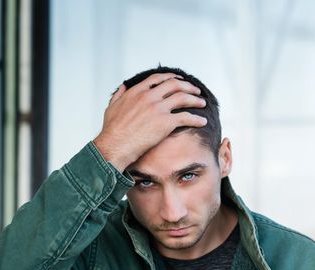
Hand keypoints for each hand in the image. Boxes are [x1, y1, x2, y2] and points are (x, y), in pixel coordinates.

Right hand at [93, 73, 207, 171]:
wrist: (114, 146)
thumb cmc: (111, 131)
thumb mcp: (112, 107)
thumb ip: (119, 95)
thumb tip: (124, 86)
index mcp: (136, 91)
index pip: (158, 79)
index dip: (172, 78)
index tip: (180, 80)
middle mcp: (148, 96)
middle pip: (174, 85)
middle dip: (188, 86)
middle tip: (196, 91)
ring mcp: (157, 108)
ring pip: (183, 98)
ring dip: (195, 100)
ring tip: (202, 103)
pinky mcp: (165, 122)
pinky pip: (186, 117)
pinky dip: (197, 119)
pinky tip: (203, 122)